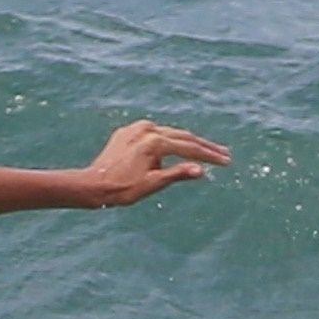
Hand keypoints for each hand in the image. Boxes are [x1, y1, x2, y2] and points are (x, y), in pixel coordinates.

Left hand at [84, 119, 229, 207]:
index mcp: (154, 142)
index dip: (209, 156)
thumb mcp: (152, 184)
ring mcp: (136, 128)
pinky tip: (175, 147)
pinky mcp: (128, 132)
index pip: (189, 148)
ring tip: (204, 151)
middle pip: (183, 137)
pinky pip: (154, 134)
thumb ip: (177, 174)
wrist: (92, 185)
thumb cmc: (121, 189)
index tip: (226, 161)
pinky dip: (167, 141)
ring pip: (169, 133)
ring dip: (186, 143)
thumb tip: (200, 170)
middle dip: (204, 146)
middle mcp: (146, 129)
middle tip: (224, 154)